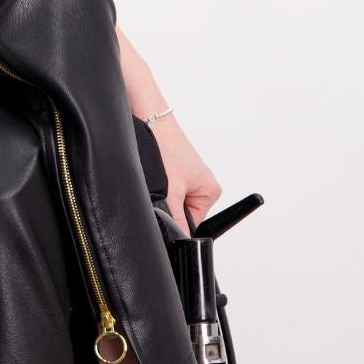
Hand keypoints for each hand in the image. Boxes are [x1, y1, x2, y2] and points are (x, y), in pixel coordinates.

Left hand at [150, 114, 221, 234]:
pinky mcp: (175, 172)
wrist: (153, 124)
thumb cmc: (168, 149)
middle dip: (170, 208)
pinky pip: (168, 190)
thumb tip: (178, 240)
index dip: (179, 224)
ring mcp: (188, 178)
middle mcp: (202, 185)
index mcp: (210, 191)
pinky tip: (155, 176)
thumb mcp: (172, 191)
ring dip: (164, 196)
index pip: (194, 223)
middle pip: (183, 213)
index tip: (167, 218)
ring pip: (173, 201)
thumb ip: (175, 218)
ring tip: (159, 181)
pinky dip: (160, 186)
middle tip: (162, 194)